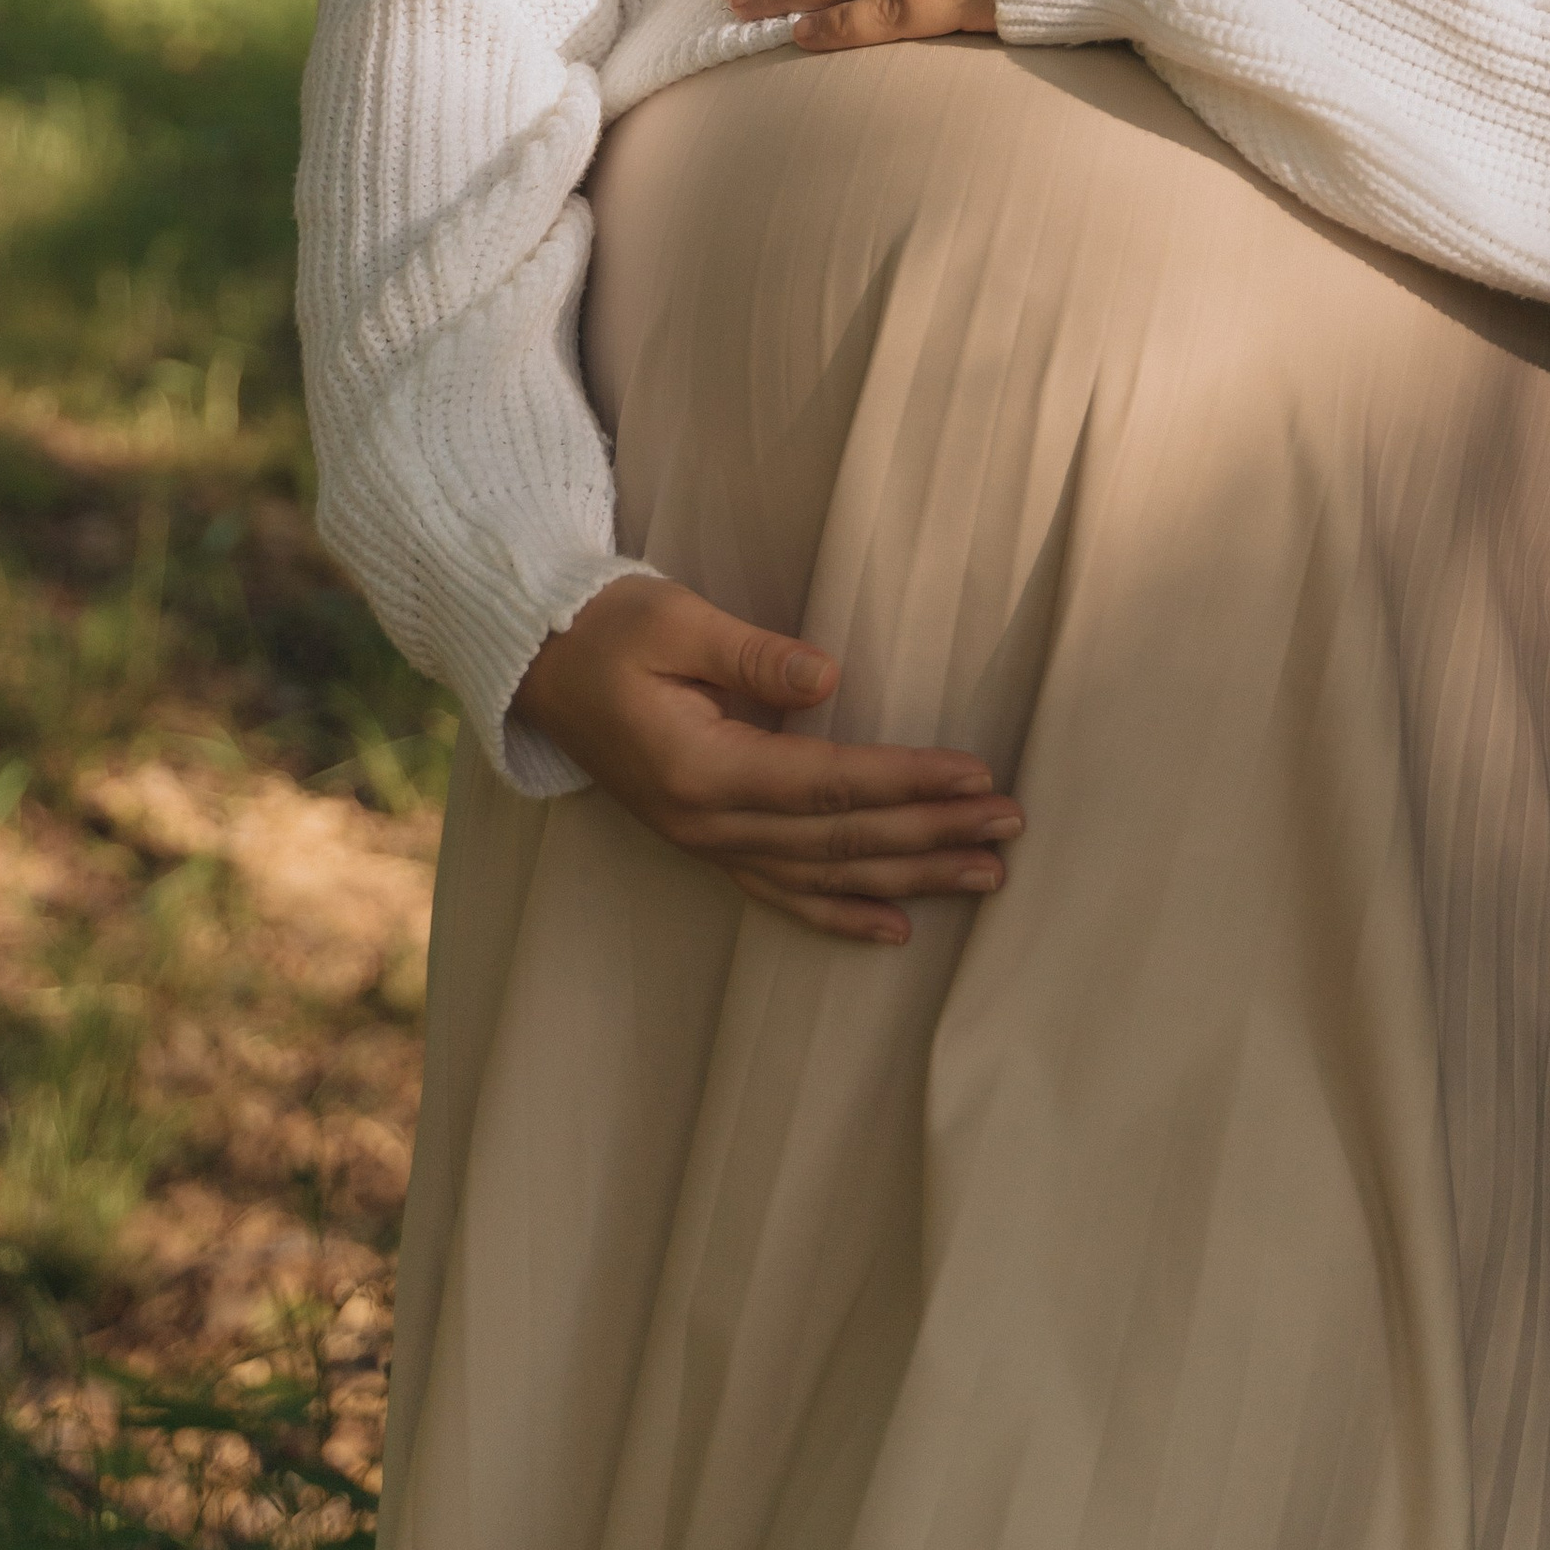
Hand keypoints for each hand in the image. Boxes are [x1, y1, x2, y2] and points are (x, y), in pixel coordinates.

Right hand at [512, 575, 1022, 946]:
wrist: (539, 664)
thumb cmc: (607, 627)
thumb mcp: (673, 619)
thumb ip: (751, 654)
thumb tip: (828, 678)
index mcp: (700, 768)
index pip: (827, 784)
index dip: (905, 781)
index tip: (976, 775)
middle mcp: (706, 822)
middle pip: (840, 840)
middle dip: (931, 834)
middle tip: (1010, 825)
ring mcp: (705, 843)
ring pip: (824, 876)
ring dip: (910, 877)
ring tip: (986, 875)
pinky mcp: (707, 842)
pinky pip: (783, 893)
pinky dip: (842, 915)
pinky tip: (897, 930)